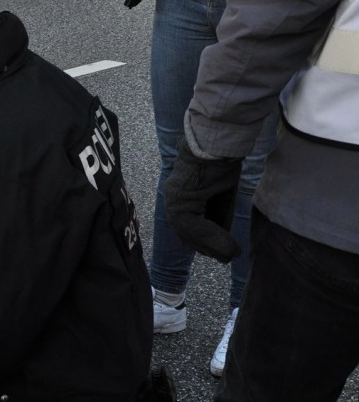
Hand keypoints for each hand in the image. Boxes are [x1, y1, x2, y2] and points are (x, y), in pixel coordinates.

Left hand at [163, 140, 242, 262]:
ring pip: (189, 231)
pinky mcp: (179, 198)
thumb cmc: (221, 163)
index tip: (217, 254)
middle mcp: (173, 199)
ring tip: (229, 255)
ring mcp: (173, 198)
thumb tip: (223, 241)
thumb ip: (217, 216)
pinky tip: (226, 246)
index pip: (189, 226)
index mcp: (180, 196)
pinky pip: (194, 225)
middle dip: (206, 247)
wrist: (218, 142)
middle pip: (186, 232)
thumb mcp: (221, 195)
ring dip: (210, 245)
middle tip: (224, 258)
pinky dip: (211, 237)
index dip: (204, 241)